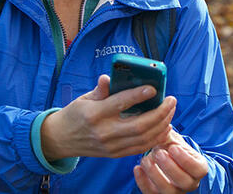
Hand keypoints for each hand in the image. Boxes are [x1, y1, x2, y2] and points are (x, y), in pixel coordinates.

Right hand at [40, 75, 175, 159]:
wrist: (61, 139)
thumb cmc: (75, 113)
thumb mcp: (84, 98)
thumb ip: (101, 90)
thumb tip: (109, 77)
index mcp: (94, 114)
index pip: (119, 104)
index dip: (138, 95)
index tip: (153, 88)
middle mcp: (104, 132)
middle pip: (139, 125)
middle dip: (160, 113)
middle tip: (171, 100)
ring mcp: (111, 146)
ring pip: (143, 139)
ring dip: (162, 125)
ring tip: (171, 111)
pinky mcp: (115, 154)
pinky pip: (140, 148)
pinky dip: (156, 138)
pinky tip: (165, 127)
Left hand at [134, 129, 208, 192]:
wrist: (164, 157)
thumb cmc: (172, 147)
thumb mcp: (174, 140)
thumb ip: (169, 135)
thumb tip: (163, 124)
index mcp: (198, 168)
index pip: (198, 169)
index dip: (186, 160)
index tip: (173, 148)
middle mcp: (189, 183)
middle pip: (184, 182)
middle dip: (170, 167)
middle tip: (158, 153)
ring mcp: (174, 191)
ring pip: (167, 191)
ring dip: (155, 175)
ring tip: (145, 159)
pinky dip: (142, 182)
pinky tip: (137, 168)